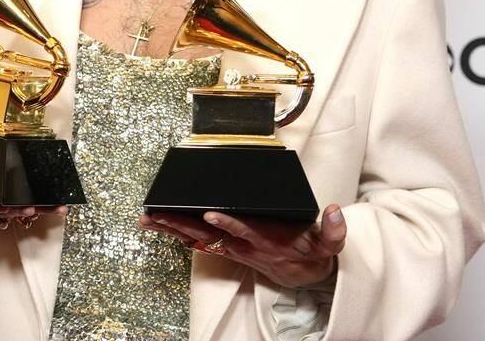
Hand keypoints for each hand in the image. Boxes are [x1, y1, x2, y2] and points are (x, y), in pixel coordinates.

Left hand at [138, 203, 345, 288]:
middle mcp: (246, 245)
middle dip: (181, 224)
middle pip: (209, 235)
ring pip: (199, 238)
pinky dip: (180, 235)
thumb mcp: (330, 243)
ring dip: (173, 229)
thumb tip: (336, 211)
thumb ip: (335, 230)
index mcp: (267, 239)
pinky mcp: (231, 248)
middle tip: (155, 215)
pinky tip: (162, 227)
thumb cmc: (313, 251)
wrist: (306, 274)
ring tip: (148, 218)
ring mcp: (235, 248)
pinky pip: (201, 242)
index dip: (227, 222)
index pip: (244, 229)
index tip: (210, 211)